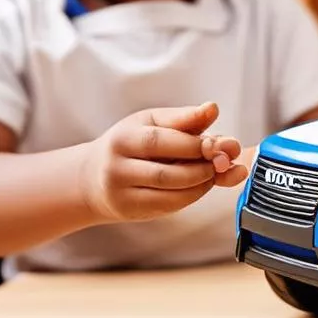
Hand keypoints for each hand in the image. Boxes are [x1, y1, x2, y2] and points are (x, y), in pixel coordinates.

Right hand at [82, 101, 245, 221]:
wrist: (93, 176)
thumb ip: (185, 119)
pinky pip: (168, 205)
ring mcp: (121, 190)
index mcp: (125, 137)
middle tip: (224, 160)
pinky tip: (202, 185)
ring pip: (169, 191)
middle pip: (166, 171)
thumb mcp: (153, 123)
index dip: (194, 144)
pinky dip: (192, 195)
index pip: (160, 141)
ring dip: (201, 182)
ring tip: (216, 171)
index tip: (220, 144)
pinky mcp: (130, 209)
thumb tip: (212, 108)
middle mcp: (117, 165)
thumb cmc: (133, 144)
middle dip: (202, 167)